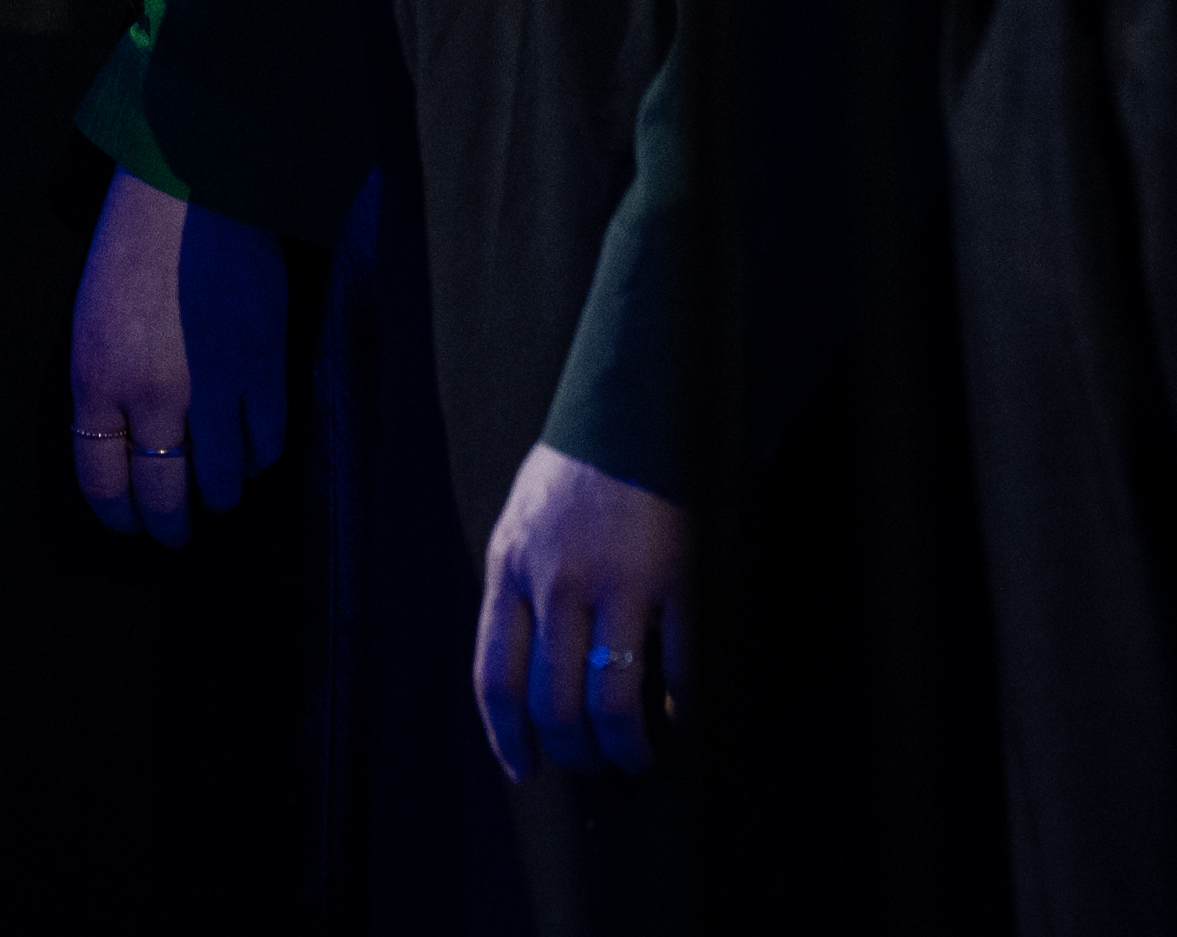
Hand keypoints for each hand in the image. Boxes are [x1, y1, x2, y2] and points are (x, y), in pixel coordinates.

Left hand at [67, 172, 291, 546]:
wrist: (192, 187)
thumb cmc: (133, 247)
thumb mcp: (91, 324)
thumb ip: (105, 392)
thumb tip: (128, 450)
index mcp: (96, 380)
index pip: (102, 481)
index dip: (118, 515)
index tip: (129, 525)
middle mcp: (152, 396)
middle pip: (162, 497)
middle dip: (168, 526)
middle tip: (176, 532)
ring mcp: (212, 387)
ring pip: (222, 484)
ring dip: (220, 497)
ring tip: (219, 494)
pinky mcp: (263, 367)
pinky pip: (268, 444)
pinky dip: (260, 458)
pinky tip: (253, 453)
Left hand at [474, 441, 688, 781]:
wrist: (627, 408)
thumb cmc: (570, 476)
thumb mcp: (518, 528)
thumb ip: (515, 595)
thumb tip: (520, 682)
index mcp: (510, 568)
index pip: (495, 678)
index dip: (508, 738)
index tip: (525, 769)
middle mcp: (557, 580)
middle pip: (554, 702)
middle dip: (574, 751)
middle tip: (592, 764)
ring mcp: (618, 579)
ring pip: (611, 699)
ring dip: (625, 746)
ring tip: (636, 756)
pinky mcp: (675, 574)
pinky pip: (677, 665)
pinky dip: (680, 706)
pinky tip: (679, 716)